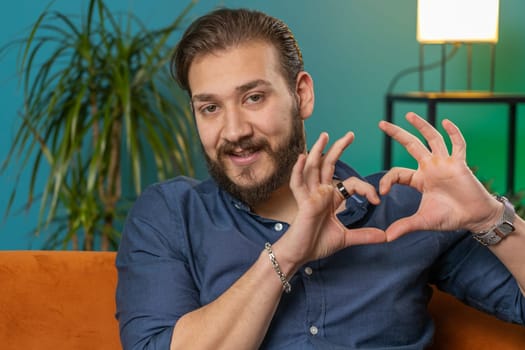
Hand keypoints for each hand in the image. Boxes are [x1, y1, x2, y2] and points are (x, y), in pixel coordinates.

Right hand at [276, 132, 385, 267]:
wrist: (300, 255)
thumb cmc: (317, 244)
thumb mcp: (346, 238)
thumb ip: (364, 235)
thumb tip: (385, 237)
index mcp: (331, 198)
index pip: (351, 184)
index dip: (366, 189)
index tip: (377, 200)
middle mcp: (320, 193)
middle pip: (328, 166)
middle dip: (338, 149)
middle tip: (350, 134)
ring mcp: (310, 196)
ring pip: (313, 169)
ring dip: (318, 151)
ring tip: (324, 136)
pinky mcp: (302, 203)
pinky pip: (298, 184)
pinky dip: (298, 171)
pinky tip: (301, 157)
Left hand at [378, 112, 501, 240]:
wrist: (474, 218)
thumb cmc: (450, 217)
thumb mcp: (423, 221)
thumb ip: (405, 226)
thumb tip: (386, 237)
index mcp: (419, 179)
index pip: (397, 172)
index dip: (387, 180)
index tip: (381, 193)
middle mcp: (430, 167)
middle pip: (411, 145)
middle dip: (397, 134)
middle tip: (381, 123)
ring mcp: (445, 163)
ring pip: (432, 139)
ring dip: (421, 126)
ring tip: (409, 115)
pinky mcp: (460, 164)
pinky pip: (458, 145)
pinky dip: (453, 133)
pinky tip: (446, 123)